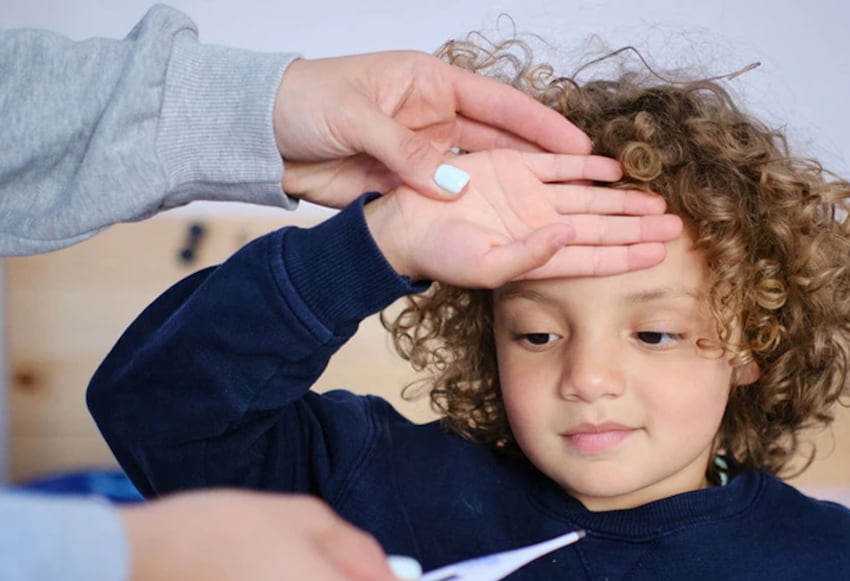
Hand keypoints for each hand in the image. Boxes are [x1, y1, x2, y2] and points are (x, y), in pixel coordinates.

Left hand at [274, 51, 592, 206]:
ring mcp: (425, 152)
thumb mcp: (355, 118)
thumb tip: (451, 187)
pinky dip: (475, 211)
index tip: (578, 145)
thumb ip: (404, 151)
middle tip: (586, 182)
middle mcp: (435, 117)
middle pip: (502, 141)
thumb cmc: (303, 101)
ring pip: (482, 172)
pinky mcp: (409, 183)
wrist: (261, 134)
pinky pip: (451, 198)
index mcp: (430, 83)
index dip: (541, 125)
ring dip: (515, 190)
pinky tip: (507, 225)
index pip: (499, 104)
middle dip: (543, 161)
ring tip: (558, 207)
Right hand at [363, 150, 684, 285]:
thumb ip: (529, 256)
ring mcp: (531, 198)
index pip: (595, 257)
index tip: (661, 253)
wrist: (404, 225)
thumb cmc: (439, 256)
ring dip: (622, 199)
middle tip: (675, 226)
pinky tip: (615, 169)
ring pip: (589, 197)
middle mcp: (542, 227)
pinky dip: (587, 165)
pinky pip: (559, 165)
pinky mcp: (515, 169)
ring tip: (656, 201)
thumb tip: (568, 236)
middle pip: (602, 227)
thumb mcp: (485, 266)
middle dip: (638, 227)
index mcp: (539, 255)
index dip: (628, 255)